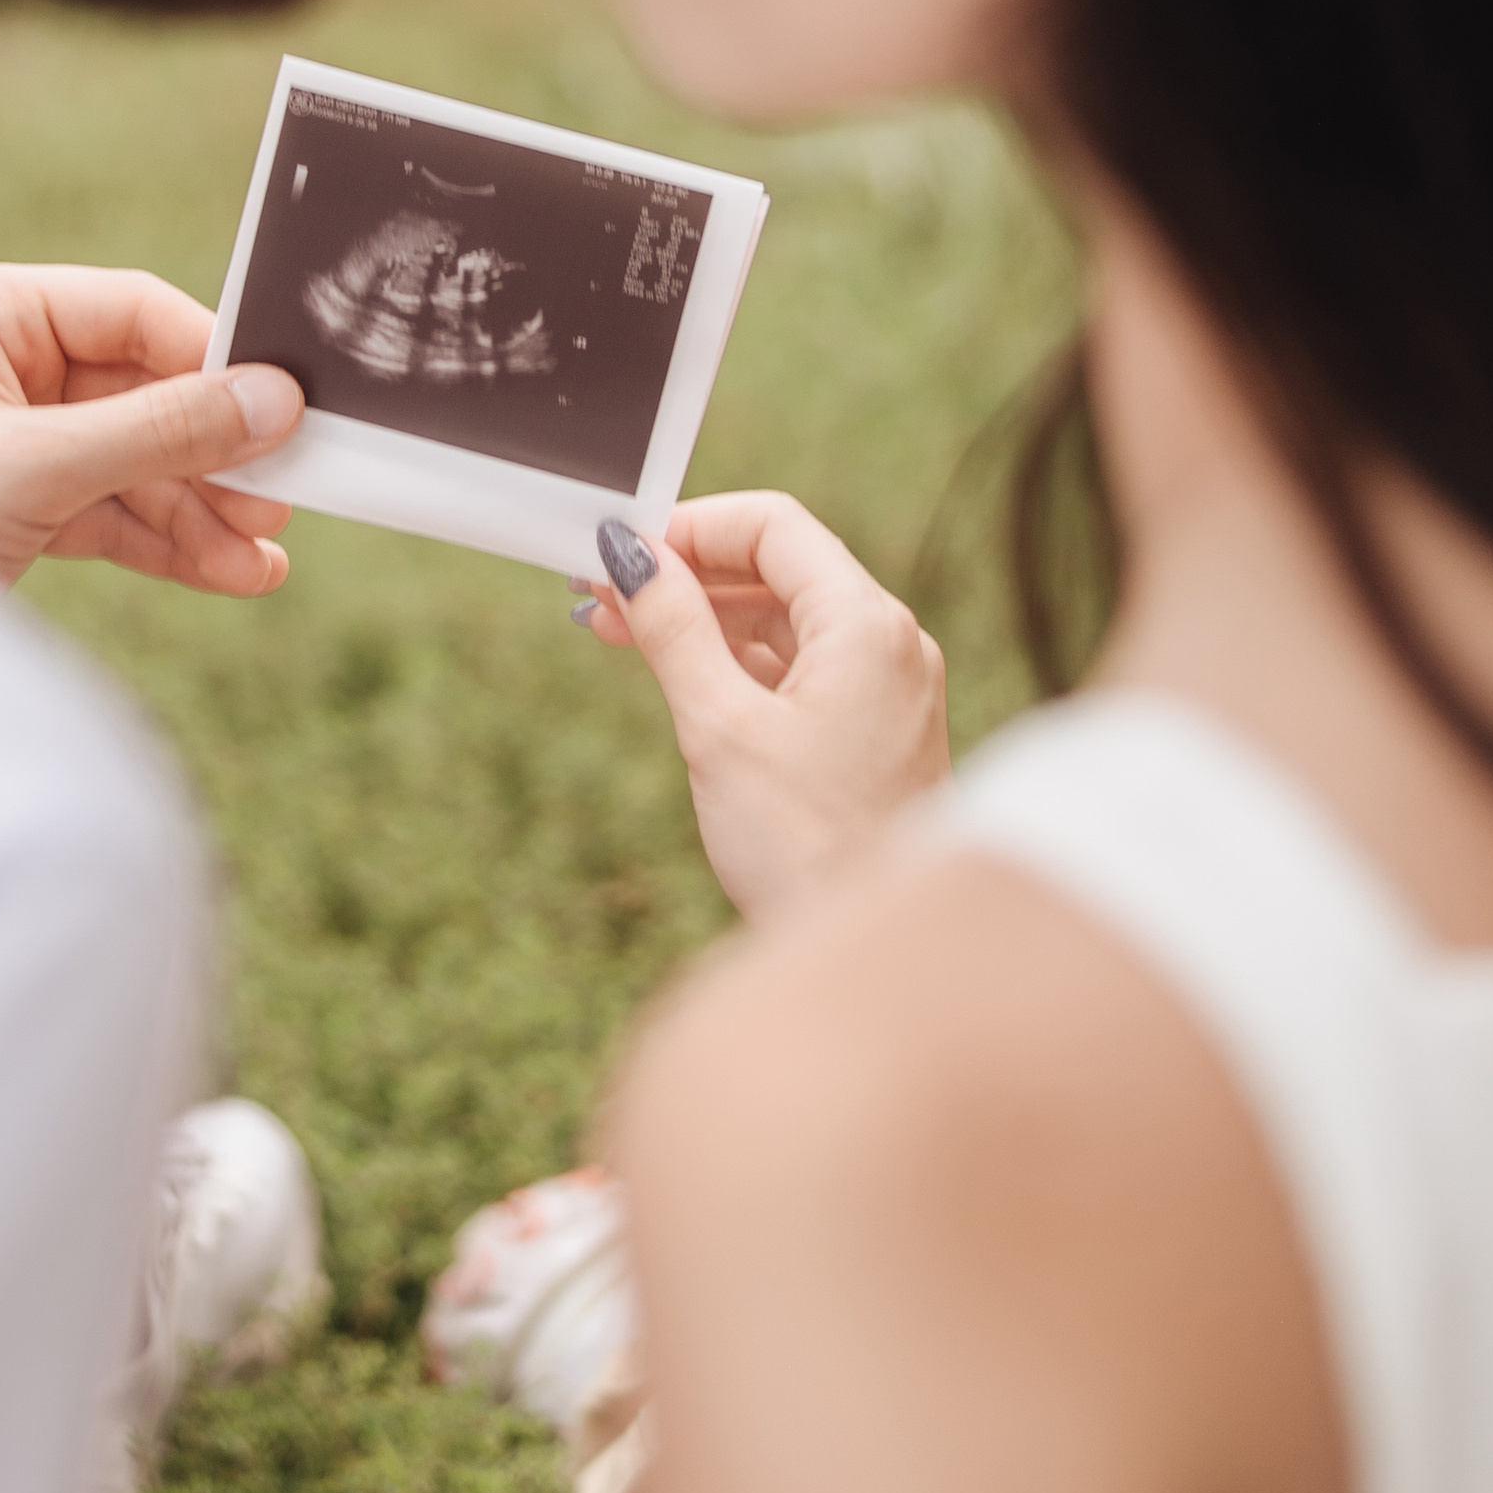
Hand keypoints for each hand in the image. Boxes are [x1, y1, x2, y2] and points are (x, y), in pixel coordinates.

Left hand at [0, 262, 301, 595]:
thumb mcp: (32, 470)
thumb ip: (158, 433)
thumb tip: (270, 400)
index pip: (127, 312)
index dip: (211, 360)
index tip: (284, 406)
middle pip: (139, 392)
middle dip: (211, 454)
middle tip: (285, 496)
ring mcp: (1, 435)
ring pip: (130, 460)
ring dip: (199, 510)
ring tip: (265, 556)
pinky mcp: (8, 503)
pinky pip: (106, 509)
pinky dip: (163, 541)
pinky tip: (228, 571)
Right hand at [577, 493, 948, 919]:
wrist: (872, 966)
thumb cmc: (805, 848)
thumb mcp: (720, 729)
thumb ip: (675, 630)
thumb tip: (630, 555)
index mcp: (867, 625)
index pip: (774, 526)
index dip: (691, 526)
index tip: (621, 553)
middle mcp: (891, 644)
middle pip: (781, 567)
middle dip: (687, 573)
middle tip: (602, 595)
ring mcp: (888, 688)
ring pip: (786, 619)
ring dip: (706, 618)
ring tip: (620, 633)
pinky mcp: (874, 731)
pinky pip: (801, 667)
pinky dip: (737, 662)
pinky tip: (680, 676)